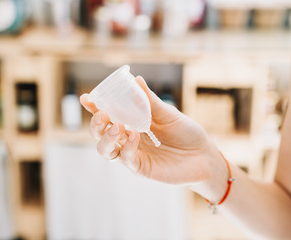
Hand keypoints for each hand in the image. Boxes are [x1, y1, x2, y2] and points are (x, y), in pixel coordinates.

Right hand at [80, 76, 218, 184]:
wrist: (203, 154)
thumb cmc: (186, 132)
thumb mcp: (167, 113)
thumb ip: (150, 101)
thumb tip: (136, 79)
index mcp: (132, 123)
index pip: (108, 115)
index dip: (94, 108)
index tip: (87, 98)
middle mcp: (128, 138)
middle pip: (100, 134)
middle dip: (96, 124)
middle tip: (102, 114)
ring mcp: (132, 154)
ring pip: (106, 149)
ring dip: (106, 137)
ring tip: (117, 126)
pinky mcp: (140, 167)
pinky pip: (126, 159)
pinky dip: (126, 147)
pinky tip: (133, 136)